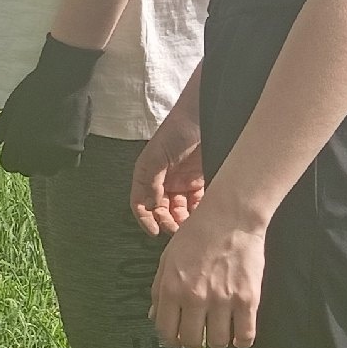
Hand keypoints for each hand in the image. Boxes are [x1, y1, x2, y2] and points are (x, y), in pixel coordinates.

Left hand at [0, 35, 99, 175]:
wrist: (62, 79)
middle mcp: (33, 152)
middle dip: (28, 161)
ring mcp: (55, 152)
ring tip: (48, 147)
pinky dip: (66, 159)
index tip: (17, 149)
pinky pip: (68, 165)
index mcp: (14, 143)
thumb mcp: (10, 111)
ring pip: (48, 171)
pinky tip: (64, 145)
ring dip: (47, 163)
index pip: (9, 165)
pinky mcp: (74, 148)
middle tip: (34, 145)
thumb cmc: (32, 91)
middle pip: (27, 170)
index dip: (11, 157)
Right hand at [131, 107, 206, 234]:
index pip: (141, 203)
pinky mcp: (201, 181)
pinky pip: (198, 203)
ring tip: (192, 226)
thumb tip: (149, 205)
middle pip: (161, 210)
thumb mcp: (157, 155)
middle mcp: (164, 181)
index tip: (154, 232)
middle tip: (177, 231)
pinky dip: (199, 212)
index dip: (145, 219)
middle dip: (167, 223)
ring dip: (184, 221)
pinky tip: (203, 217)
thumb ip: (150, 181)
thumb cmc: (178, 129)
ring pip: (180, 210)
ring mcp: (183, 182)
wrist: (206, 115)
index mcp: (148, 175)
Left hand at [149, 200, 265, 347]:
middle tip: (198, 335)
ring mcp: (222, 300)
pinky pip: (245, 336)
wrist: (230, 218)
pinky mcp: (247, 299)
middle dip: (193, 342)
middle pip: (191, 341)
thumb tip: (154, 316)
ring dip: (217, 341)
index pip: (165, 331)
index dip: (170, 340)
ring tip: (218, 330)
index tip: (176, 339)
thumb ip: (159, 290)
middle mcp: (195, 297)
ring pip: (218, 343)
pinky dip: (241, 340)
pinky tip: (238, 333)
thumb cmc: (197, 235)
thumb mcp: (168, 259)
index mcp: (171, 288)